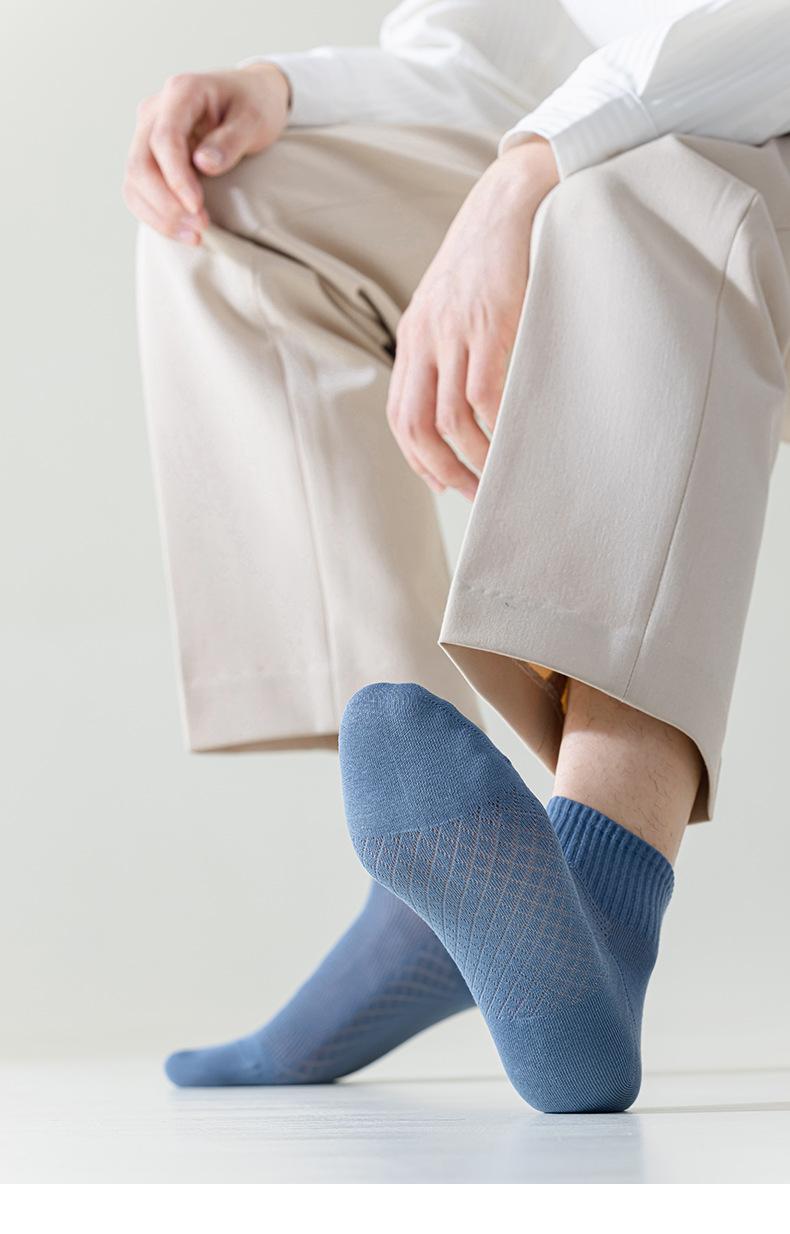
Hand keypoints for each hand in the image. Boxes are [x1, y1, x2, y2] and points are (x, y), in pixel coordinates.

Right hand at [123, 62, 290, 243]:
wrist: (251, 98)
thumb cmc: (255, 105)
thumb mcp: (254, 119)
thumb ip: (231, 140)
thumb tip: (202, 164)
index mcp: (180, 92)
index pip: (164, 138)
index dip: (177, 178)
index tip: (198, 208)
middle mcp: (154, 110)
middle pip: (140, 163)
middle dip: (167, 203)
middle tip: (201, 227)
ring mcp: (146, 133)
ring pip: (134, 181)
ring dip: (160, 215)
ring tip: (195, 236)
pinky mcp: (148, 155)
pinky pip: (138, 190)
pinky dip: (156, 215)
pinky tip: (184, 233)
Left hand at [387, 138, 558, 498]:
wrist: (515, 195)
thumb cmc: (494, 255)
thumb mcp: (454, 302)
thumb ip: (450, 347)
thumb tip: (464, 402)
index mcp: (414, 334)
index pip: (400, 414)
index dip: (417, 457)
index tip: (444, 482)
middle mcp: (426, 336)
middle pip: (417, 425)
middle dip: (441, 470)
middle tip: (475, 495)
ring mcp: (457, 330)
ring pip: (451, 418)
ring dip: (473, 459)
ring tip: (499, 479)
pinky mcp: (493, 322)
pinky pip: (486, 394)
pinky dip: (496, 428)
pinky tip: (513, 444)